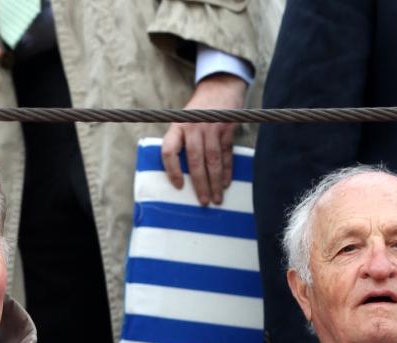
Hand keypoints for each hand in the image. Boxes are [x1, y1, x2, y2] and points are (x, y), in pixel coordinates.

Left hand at [160, 73, 247, 205]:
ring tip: (216, 198)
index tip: (178, 186)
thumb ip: (180, 142)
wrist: (220, 87)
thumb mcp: (182, 121)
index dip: (171, 170)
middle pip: (195, 161)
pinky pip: (226, 154)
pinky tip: (225, 183)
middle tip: (203, 201)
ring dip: (215, 182)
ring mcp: (212, 128)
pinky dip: (226, 170)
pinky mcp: (227, 129)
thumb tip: (179, 174)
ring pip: (212, 161)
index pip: (169, 151)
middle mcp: (193, 128)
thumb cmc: (197, 111)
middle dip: (199, 184)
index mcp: (177, 127)